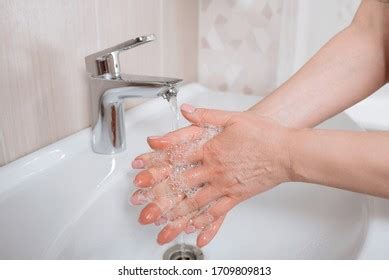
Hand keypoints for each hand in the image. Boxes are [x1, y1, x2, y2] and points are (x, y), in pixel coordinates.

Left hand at [130, 104, 294, 246]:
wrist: (287, 153)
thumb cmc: (263, 135)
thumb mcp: (233, 118)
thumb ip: (207, 116)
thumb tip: (186, 110)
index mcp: (211, 149)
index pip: (177, 156)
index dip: (155, 162)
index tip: (139, 168)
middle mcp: (214, 170)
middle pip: (181, 182)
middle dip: (158, 193)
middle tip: (142, 203)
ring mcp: (224, 185)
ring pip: (195, 202)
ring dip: (175, 213)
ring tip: (160, 223)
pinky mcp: (236, 196)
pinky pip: (217, 212)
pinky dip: (203, 222)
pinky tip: (192, 228)